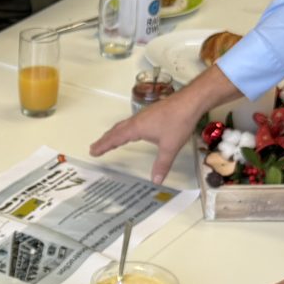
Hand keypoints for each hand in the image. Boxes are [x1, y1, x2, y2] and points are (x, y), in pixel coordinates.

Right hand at [91, 81, 221, 182]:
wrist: (190, 102)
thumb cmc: (178, 123)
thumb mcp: (169, 147)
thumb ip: (162, 164)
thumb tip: (155, 181)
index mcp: (136, 128)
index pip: (115, 138)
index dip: (104, 146)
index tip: (93, 151)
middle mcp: (136, 121)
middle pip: (116, 130)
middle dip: (105, 140)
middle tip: (94, 148)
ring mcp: (143, 115)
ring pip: (123, 125)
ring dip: (113, 133)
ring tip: (107, 140)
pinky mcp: (151, 113)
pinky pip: (131, 122)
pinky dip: (124, 129)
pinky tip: (130, 131)